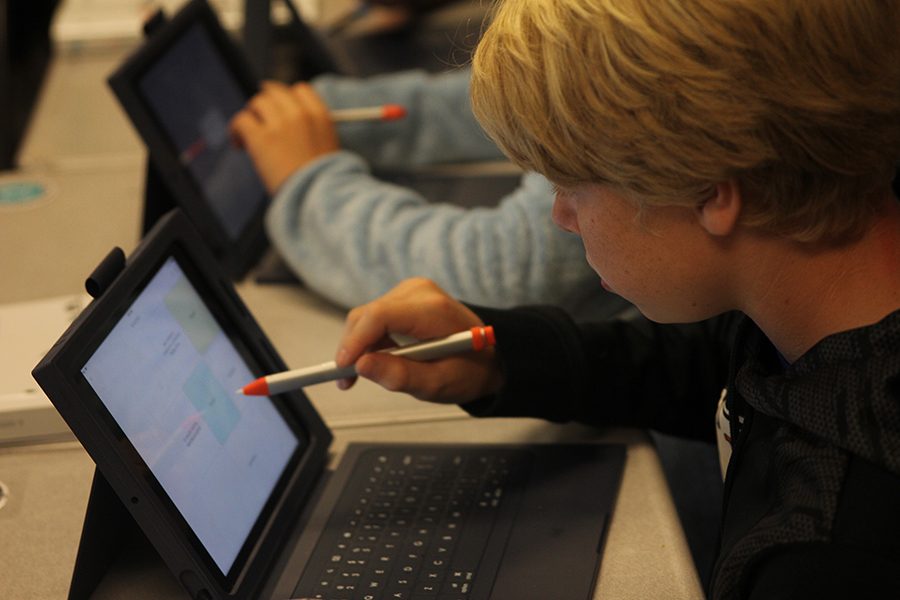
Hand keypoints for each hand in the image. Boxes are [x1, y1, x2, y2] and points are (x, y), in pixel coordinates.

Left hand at [230, 81, 338, 193]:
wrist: (315, 196)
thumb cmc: (323, 181)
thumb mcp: (330, 148)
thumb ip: (314, 131)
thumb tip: (292, 128)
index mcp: (320, 116)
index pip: (300, 90)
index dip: (287, 98)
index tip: (279, 108)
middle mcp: (300, 114)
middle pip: (275, 92)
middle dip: (265, 105)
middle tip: (259, 120)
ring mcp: (279, 124)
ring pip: (256, 103)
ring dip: (251, 117)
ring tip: (248, 137)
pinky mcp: (260, 137)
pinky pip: (241, 120)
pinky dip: (235, 130)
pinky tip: (238, 144)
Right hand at [335, 278, 503, 402]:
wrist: (490, 355)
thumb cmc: (469, 370)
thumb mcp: (438, 383)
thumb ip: (400, 376)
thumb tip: (361, 366)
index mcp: (432, 310)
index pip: (379, 315)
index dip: (354, 341)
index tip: (342, 368)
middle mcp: (419, 292)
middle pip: (367, 315)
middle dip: (352, 348)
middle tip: (347, 382)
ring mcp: (411, 291)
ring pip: (366, 317)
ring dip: (360, 346)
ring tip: (365, 374)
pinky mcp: (405, 298)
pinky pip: (375, 317)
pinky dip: (369, 340)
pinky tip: (378, 360)